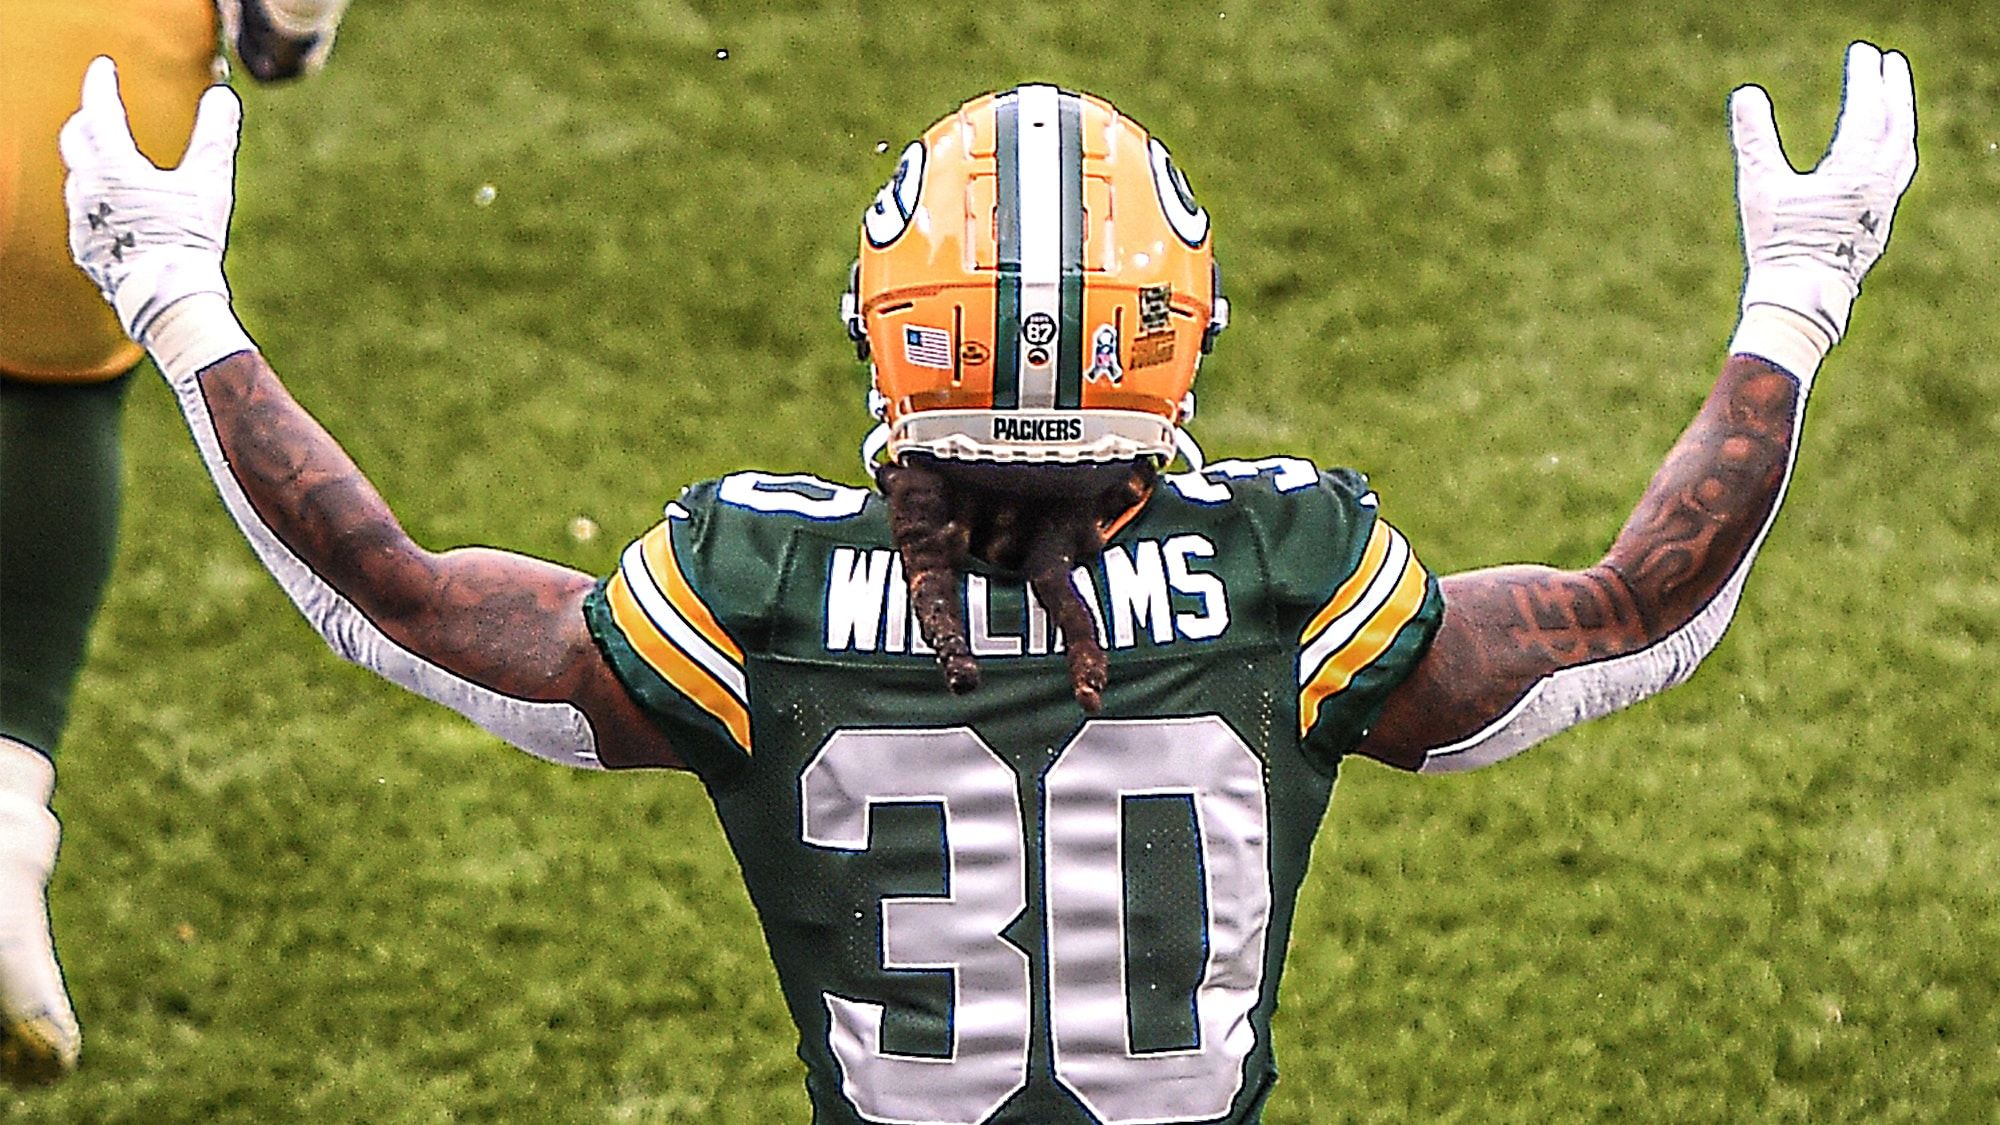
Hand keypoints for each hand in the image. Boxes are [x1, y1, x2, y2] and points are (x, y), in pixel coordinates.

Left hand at [60, 57, 242, 346]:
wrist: (168, 297)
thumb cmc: (189, 239)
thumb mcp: (209, 184)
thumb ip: (215, 137)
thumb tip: (224, 97)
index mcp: (113, 167)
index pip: (99, 111)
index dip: (101, 84)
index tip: (104, 67)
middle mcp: (87, 189)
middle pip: (75, 140)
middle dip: (87, 120)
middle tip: (101, 111)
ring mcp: (81, 221)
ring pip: (78, 178)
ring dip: (92, 162)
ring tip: (111, 161)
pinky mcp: (85, 249)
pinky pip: (83, 213)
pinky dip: (96, 199)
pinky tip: (115, 209)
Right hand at [1730, 41, 1917, 347]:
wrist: (1801, 301)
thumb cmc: (1779, 247)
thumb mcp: (1760, 189)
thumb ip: (1754, 139)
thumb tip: (1747, 95)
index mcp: (1856, 171)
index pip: (1868, 111)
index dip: (1865, 78)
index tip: (1862, 52)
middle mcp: (1880, 185)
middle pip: (1898, 125)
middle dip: (1895, 90)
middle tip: (1890, 63)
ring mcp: (1883, 207)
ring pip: (1902, 151)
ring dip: (1900, 119)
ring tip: (1893, 101)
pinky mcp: (1877, 225)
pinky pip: (1898, 175)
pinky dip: (1895, 150)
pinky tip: (1883, 155)